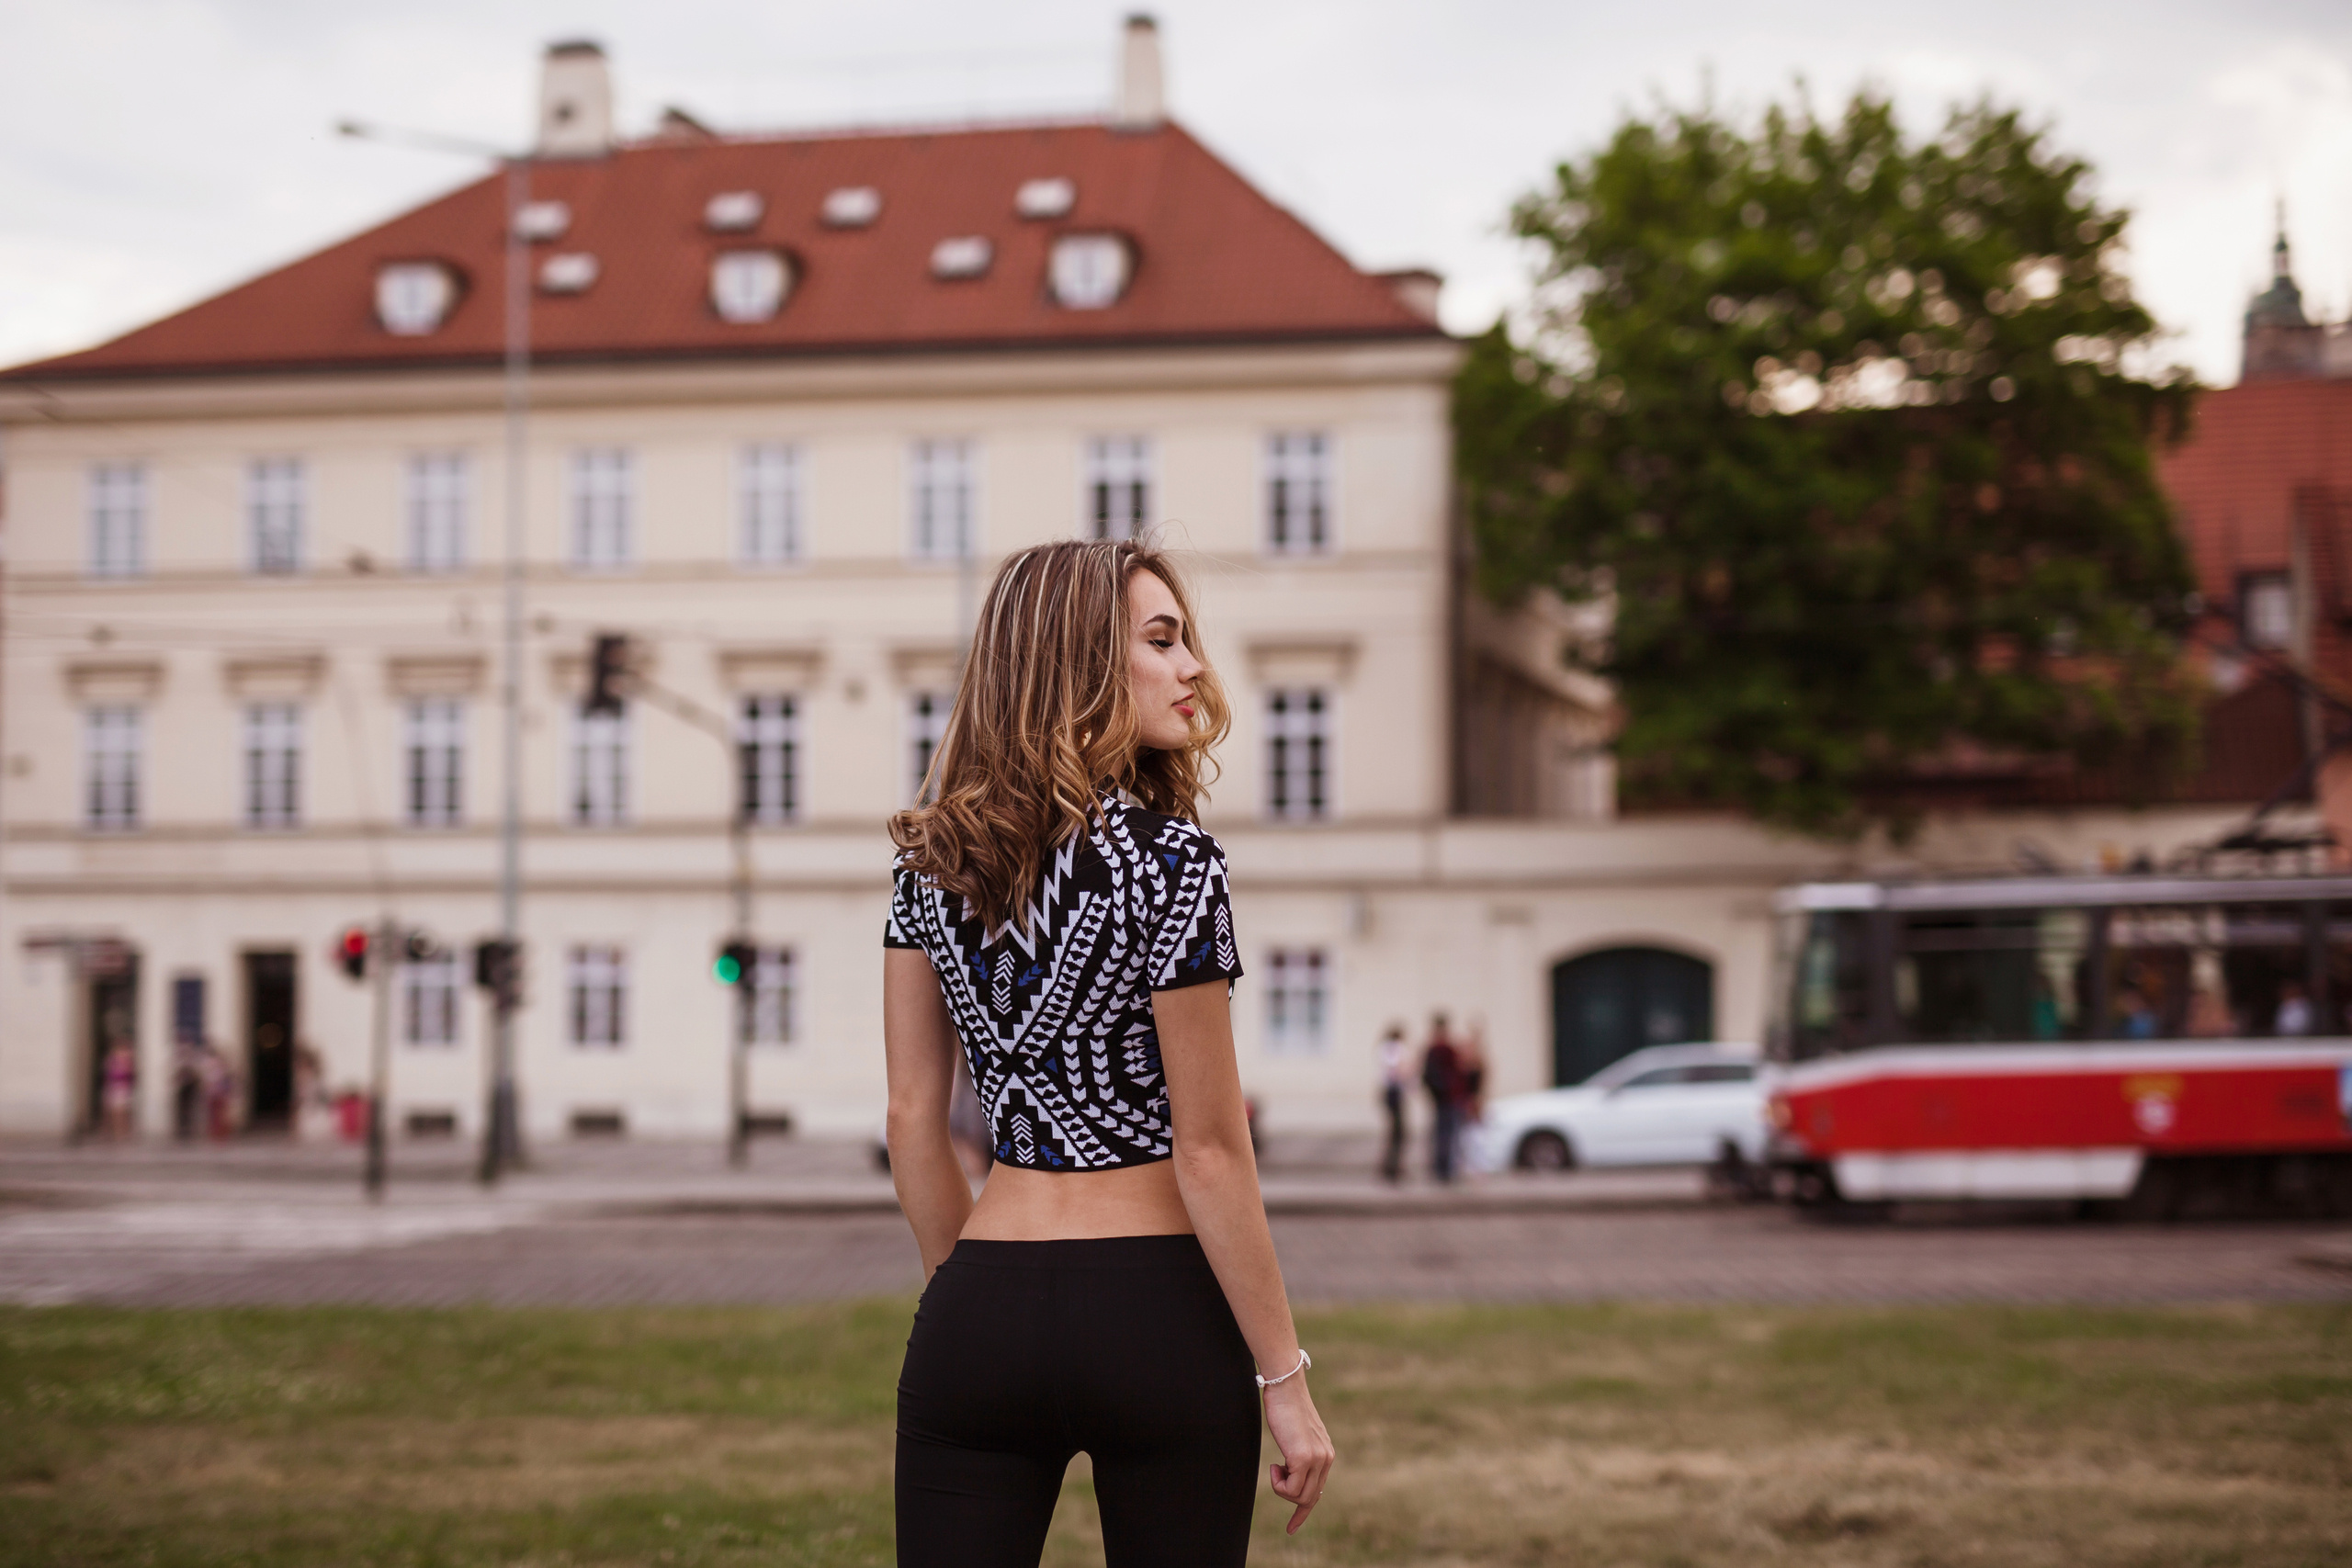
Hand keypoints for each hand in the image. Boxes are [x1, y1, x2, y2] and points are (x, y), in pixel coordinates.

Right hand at [1261, 1375, 1334, 1533]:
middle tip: (1275, 1474)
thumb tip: (1291, 1471)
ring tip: (1275, 1465)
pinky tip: (1275, 1464)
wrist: (1284, 1386)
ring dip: (1281, 1488)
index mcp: (1325, 1454)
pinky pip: (1290, 1489)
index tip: (1292, 1528)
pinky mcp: (1304, 1458)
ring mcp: (1317, 1459)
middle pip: (1308, 1498)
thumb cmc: (1284, 1407)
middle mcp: (1326, 1459)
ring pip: (1298, 1497)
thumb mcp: (1295, 1435)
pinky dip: (1278, 1483)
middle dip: (1288, 1497)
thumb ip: (1299, 1454)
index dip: (1303, 1512)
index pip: (1317, 1491)